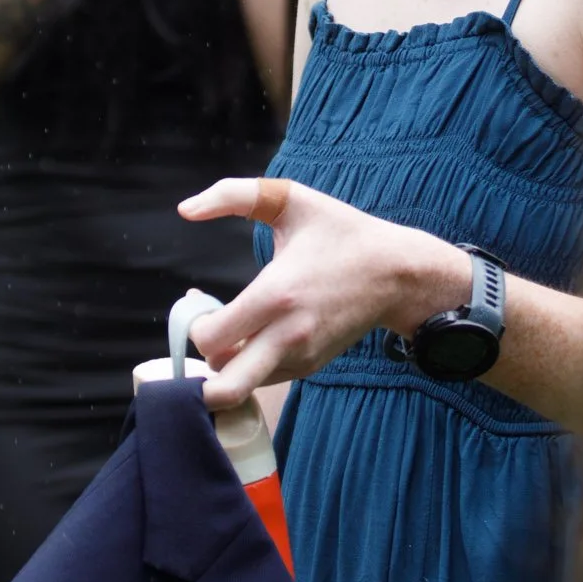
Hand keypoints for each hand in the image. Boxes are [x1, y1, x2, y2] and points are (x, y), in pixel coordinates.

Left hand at [176, 175, 469, 404]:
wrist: (397, 273)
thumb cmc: (340, 232)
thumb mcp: (289, 199)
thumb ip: (231, 195)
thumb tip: (185, 209)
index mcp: (276, 294)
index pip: (211, 338)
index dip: (194, 326)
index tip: (199, 304)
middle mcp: (288, 335)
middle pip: (224, 387)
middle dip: (201, 368)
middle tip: (205, 335)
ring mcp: (301, 356)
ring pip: (241, 386)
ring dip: (225, 366)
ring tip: (230, 332)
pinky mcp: (311, 367)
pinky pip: (264, 380)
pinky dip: (249, 366)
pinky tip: (253, 335)